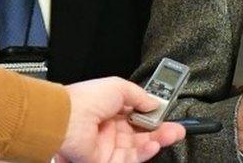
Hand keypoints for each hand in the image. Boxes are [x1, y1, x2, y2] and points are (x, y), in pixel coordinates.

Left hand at [57, 77, 185, 162]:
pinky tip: (154, 145)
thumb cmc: (85, 99)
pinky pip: (129, 159)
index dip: (154, 116)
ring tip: (171, 135)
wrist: (65, 119)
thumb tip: (155, 102)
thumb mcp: (119, 87)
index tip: (167, 114)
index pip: (138, 116)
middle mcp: (109, 129)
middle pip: (141, 133)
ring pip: (138, 147)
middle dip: (161, 131)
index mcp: (111, 110)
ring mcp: (107, 146)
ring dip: (157, 141)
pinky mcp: (105, 161)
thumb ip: (140, 96)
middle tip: (176, 129)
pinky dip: (144, 153)